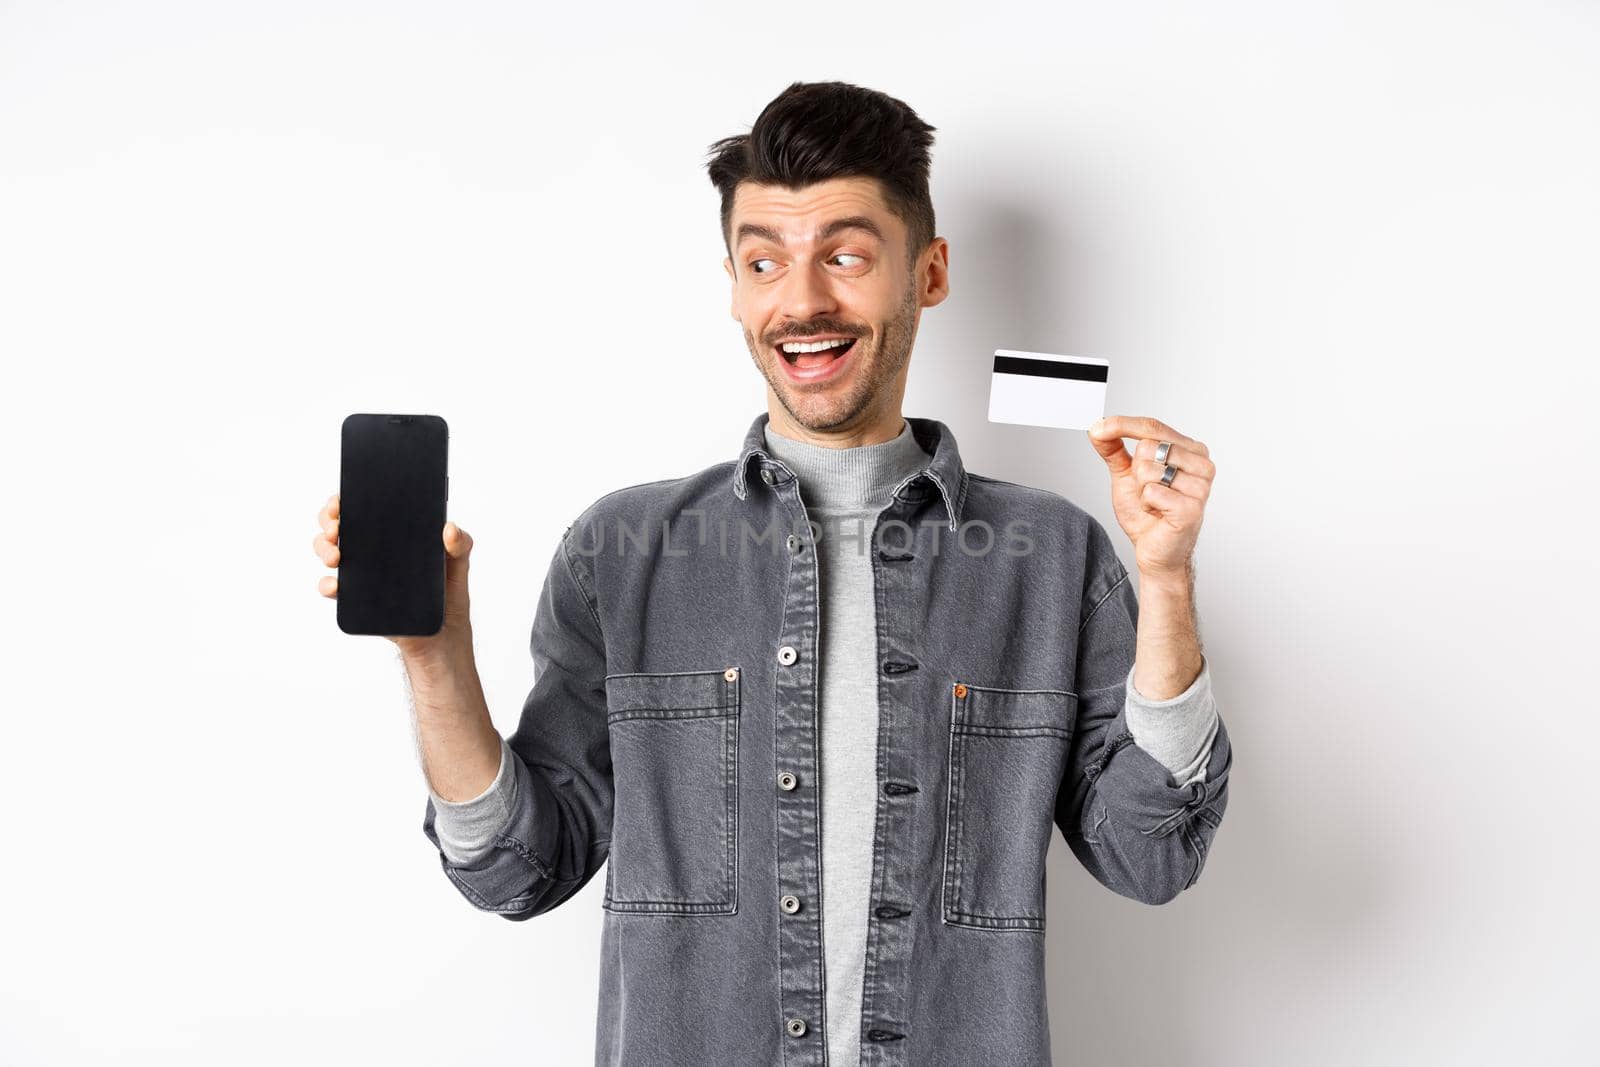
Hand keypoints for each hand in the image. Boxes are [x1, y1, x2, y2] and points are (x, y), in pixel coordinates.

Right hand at [312, 491, 476, 660]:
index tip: (342, 501)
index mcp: (393, 533)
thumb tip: (449, 528)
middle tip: (336, 527)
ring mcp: (361, 574)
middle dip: (329, 521)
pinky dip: (327, 585)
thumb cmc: (448, 593)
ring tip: (336, 555)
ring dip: (323, 548)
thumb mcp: (459, 563)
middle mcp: (372, 550)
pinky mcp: (357, 600)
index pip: (364, 508)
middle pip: (338, 526)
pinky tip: (335, 585)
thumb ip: (461, 543)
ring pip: (329, 552)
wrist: (443, 635)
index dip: (346, 500)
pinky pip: (332, 589)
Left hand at [1086, 416, 1214, 580]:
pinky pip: (1151, 491)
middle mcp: (1202, 464)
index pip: (1153, 426)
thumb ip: (1113, 450)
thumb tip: (1098, 428)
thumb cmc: (1147, 514)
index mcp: (1191, 450)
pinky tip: (1158, 514)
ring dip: (1141, 490)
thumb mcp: (1126, 475)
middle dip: (1136, 471)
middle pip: (1148, 446)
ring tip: (1154, 503)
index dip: (1122, 424)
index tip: (1097, 428)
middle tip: (1147, 491)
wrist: (1156, 552)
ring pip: (1147, 469)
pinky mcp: (1192, 507)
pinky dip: (1146, 504)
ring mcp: (1200, 486)